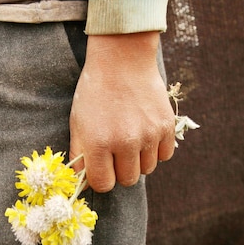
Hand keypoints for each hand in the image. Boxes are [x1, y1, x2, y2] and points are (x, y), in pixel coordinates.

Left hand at [69, 32, 175, 191]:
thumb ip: (80, 154)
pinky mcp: (166, 127)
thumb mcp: (78, 122)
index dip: (101, 178)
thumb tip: (83, 181)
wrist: (122, 60)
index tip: (102, 168)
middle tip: (116, 152)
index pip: (103, 184)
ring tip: (131, 140)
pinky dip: (156, 150)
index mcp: (98, 143)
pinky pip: (164, 155)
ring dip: (139, 160)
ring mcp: (148, 135)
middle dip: (120, 170)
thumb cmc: (95, 91)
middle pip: (127, 180)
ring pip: (147, 169)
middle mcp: (125, 142)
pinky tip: (146, 135)